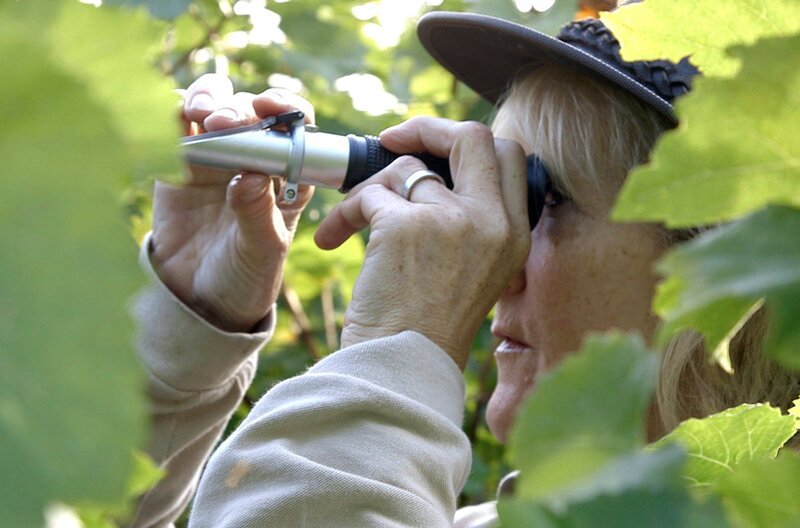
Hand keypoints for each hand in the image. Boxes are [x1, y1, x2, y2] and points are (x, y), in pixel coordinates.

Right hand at [151, 74, 314, 331]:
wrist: (200, 300)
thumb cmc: (246, 276)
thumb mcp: (261, 252)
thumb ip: (257, 215)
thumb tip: (252, 175)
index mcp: (288, 176)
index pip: (297, 128)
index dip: (287, 108)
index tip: (269, 106)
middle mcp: (254, 159)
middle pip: (250, 112)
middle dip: (237, 109)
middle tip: (222, 122)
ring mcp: (216, 158)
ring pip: (213, 108)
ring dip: (206, 99)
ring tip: (197, 114)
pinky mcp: (179, 164)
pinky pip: (175, 128)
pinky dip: (171, 114)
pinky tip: (170, 121)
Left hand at [314, 117, 530, 367]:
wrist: (401, 368)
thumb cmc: (427, 326)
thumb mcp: (475, 271)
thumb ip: (470, 221)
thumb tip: (432, 170)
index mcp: (514, 235)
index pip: (509, 156)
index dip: (466, 142)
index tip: (433, 150)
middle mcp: (492, 223)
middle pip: (473, 137)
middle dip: (427, 128)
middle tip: (392, 140)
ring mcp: (453, 221)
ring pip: (404, 168)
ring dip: (369, 189)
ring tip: (352, 222)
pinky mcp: (406, 226)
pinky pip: (368, 193)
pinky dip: (345, 213)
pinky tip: (334, 240)